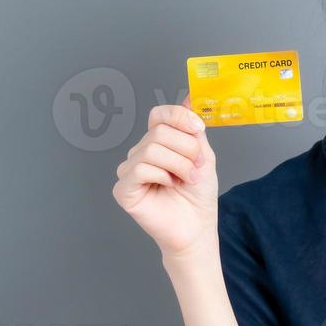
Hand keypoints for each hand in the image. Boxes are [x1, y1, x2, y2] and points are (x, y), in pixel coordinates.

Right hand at [112, 93, 218, 258]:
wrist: (197, 226)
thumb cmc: (198, 195)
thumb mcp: (202, 156)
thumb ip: (193, 130)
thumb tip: (189, 98)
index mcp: (158, 143)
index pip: (159, 114)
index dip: (179, 117)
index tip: (198, 129)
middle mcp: (140, 153)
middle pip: (158, 132)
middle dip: (186, 149)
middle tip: (195, 169)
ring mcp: (129, 170)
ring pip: (151, 149)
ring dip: (178, 165)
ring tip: (186, 180)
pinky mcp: (123, 189)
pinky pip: (140, 169)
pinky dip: (162, 176)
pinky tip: (168, 187)